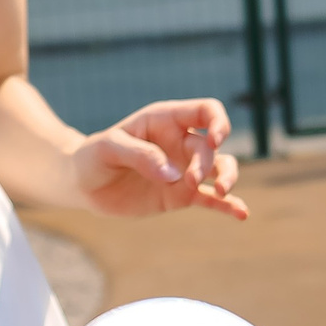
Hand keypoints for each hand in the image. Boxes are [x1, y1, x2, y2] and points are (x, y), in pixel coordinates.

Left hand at [71, 99, 247, 219]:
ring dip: (227, 178)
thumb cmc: (93, 156)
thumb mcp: (108, 148)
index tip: (215, 140)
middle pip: (211, 147)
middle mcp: (180, 142)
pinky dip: (228, 206)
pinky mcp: (181, 195)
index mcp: (165, 120)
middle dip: (206, 164)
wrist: (83, 185)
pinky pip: (211, 199)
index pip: (205, 111)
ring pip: (220, 168)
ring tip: (222, 192)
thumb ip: (140, 155)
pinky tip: (242, 214)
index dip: (218, 122)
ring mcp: (183, 170)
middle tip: (189, 181)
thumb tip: (173, 174)